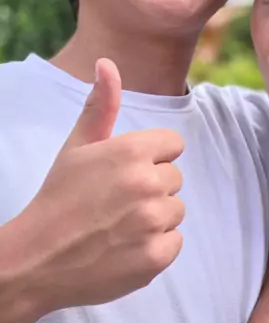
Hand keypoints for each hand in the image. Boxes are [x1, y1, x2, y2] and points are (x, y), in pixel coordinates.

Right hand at [14, 59, 184, 312]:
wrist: (38, 260)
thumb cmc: (58, 198)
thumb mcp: (77, 147)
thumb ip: (100, 105)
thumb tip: (106, 62)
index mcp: (132, 151)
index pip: (173, 144)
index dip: (150, 158)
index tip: (124, 173)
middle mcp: (147, 183)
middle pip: (174, 179)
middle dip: (151, 188)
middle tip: (115, 202)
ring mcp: (153, 221)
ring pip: (176, 211)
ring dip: (154, 219)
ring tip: (118, 226)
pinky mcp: (157, 256)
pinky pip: (174, 242)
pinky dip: (155, 248)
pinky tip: (125, 248)